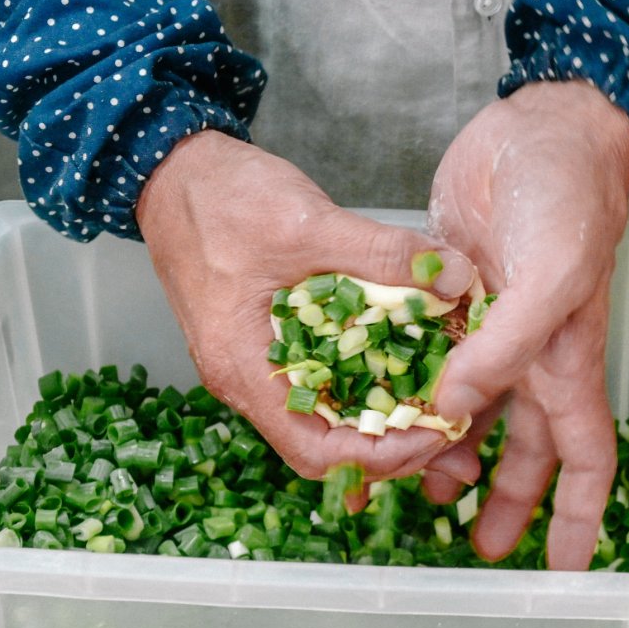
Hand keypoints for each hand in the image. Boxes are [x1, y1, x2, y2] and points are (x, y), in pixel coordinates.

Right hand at [136, 130, 478, 482]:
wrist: (173, 171)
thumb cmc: (222, 199)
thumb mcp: (308, 222)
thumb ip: (383, 251)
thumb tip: (454, 276)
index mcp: (244, 369)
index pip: (316, 453)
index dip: (382, 456)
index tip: (437, 431)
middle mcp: (246, 380)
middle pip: (326, 447)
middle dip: (391, 445)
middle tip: (450, 422)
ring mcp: (255, 363)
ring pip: (324, 417)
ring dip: (380, 417)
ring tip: (434, 398)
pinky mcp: (267, 341)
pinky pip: (318, 381)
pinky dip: (360, 383)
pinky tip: (399, 366)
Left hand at [424, 80, 628, 569]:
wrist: (540, 127)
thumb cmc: (568, 199)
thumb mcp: (550, 276)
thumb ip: (506, 347)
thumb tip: (452, 411)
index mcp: (564, 357)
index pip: (583, 455)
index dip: (576, 516)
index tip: (561, 572)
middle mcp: (528, 352)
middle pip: (523, 446)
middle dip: (505, 499)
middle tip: (473, 546)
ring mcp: (486, 325)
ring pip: (472, 409)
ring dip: (452, 453)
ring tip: (419, 493)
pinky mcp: (448, 295)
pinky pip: (429, 357)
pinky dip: (414, 388)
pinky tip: (386, 407)